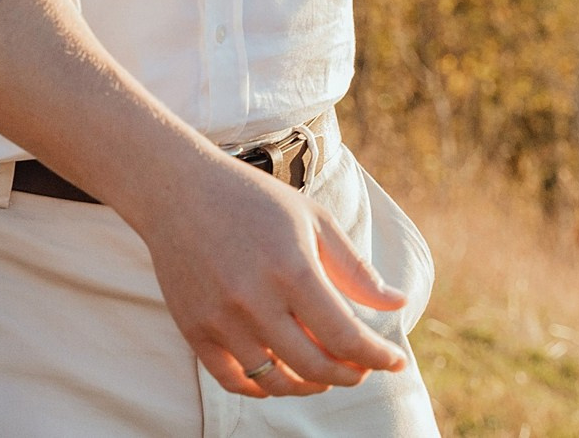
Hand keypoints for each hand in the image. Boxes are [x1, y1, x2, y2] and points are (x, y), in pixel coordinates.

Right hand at [138, 147, 409, 398]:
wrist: (180, 190)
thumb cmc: (255, 200)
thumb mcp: (315, 221)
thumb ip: (356, 269)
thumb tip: (398, 304)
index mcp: (292, 269)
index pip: (344, 336)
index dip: (376, 357)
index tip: (395, 361)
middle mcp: (255, 300)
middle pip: (313, 366)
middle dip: (348, 375)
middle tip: (361, 369)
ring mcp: (220, 320)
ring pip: (274, 381)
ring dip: (309, 386)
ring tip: (325, 374)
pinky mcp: (194, 330)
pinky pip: (234, 380)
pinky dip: (262, 388)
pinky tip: (281, 377)